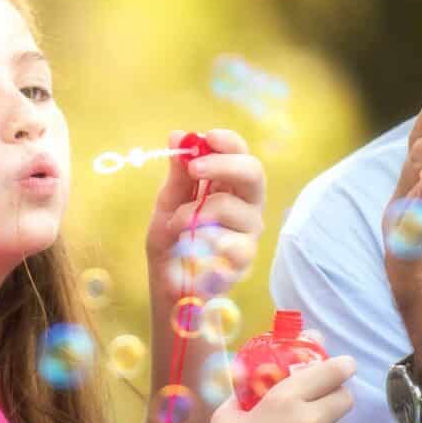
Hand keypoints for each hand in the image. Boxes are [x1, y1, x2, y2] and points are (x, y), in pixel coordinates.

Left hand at [145, 128, 263, 284]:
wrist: (168, 287)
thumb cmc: (172, 241)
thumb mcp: (168, 204)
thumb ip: (177, 175)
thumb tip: (178, 135)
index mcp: (230, 186)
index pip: (241, 155)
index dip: (229, 142)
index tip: (207, 137)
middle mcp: (246, 205)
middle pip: (253, 173)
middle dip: (223, 164)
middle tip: (193, 168)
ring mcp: (249, 232)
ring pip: (231, 206)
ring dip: (194, 213)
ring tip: (176, 226)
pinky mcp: (245, 259)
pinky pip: (228, 241)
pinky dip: (202, 242)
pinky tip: (192, 249)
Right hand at [198, 354, 356, 422]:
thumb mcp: (227, 416)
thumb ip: (245, 392)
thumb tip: (255, 377)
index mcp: (285, 398)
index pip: (331, 371)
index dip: (342, 366)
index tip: (346, 366)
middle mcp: (311, 419)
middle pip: (346, 398)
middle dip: (335, 401)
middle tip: (320, 411)